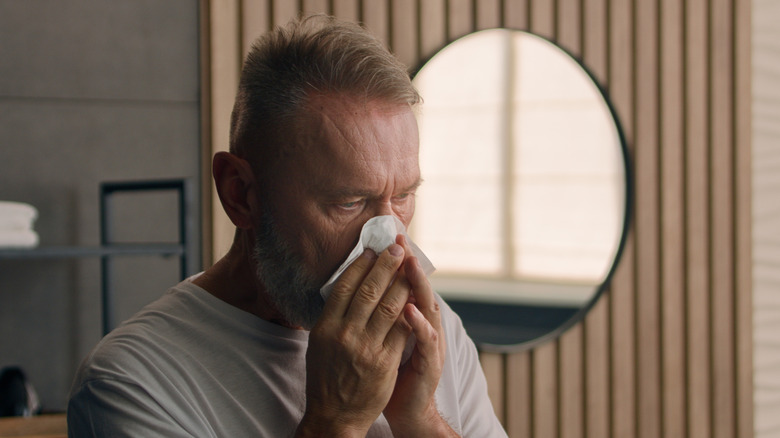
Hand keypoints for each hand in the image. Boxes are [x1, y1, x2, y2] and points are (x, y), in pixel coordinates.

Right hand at [296, 243, 414, 436]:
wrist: (334, 416)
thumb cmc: (325, 378)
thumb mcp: (318, 344)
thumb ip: (331, 317)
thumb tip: (344, 288)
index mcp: (325, 327)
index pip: (344, 287)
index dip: (360, 265)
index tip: (371, 250)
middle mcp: (345, 335)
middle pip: (369, 290)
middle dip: (386, 265)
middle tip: (396, 248)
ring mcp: (366, 348)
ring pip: (389, 306)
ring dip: (402, 282)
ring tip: (409, 266)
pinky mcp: (385, 362)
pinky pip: (401, 330)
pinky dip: (410, 311)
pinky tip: (415, 297)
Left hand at [383, 236, 456, 436]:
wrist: (408, 412)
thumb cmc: (392, 374)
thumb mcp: (385, 340)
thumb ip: (382, 316)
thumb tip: (365, 289)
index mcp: (412, 320)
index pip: (405, 284)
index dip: (398, 262)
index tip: (388, 239)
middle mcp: (424, 327)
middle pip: (417, 288)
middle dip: (408, 263)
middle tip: (400, 240)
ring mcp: (430, 344)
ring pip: (427, 308)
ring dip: (417, 284)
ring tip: (409, 263)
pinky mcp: (430, 362)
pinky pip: (425, 340)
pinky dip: (418, 323)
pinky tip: (409, 309)